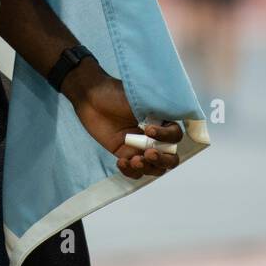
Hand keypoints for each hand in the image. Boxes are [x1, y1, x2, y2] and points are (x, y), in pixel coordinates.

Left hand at [67, 68, 184, 178]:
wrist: (91, 98)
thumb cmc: (115, 94)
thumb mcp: (140, 99)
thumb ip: (158, 109)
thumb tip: (174, 113)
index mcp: (162, 121)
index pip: (175, 136)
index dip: (166, 137)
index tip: (148, 130)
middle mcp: (154, 137)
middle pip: (169, 158)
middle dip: (162, 160)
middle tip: (148, 154)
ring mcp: (140, 148)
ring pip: (153, 168)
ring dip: (146, 168)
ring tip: (132, 160)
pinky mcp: (125, 155)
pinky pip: (134, 171)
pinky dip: (130, 171)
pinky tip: (121, 162)